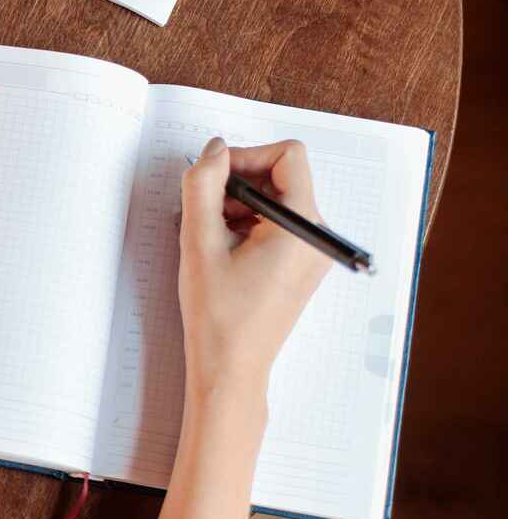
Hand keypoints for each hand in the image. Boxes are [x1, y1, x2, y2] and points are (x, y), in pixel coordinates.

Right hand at [178, 137, 332, 415]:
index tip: (214, 178)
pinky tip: (221, 249)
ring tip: (209, 234)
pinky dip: (247, 225)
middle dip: (238, 183)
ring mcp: (312, 253)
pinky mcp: (300, 265)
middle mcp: (318, 236)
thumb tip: (214, 150)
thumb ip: (202, 185)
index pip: (287, 157)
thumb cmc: (219, 315)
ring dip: (239, 205)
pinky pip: (277, 225)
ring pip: (276, 201)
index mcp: (303, 227)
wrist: (230, 368)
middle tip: (204, 210)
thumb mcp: (200, 241)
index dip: (246, 157)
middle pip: (282, 177)